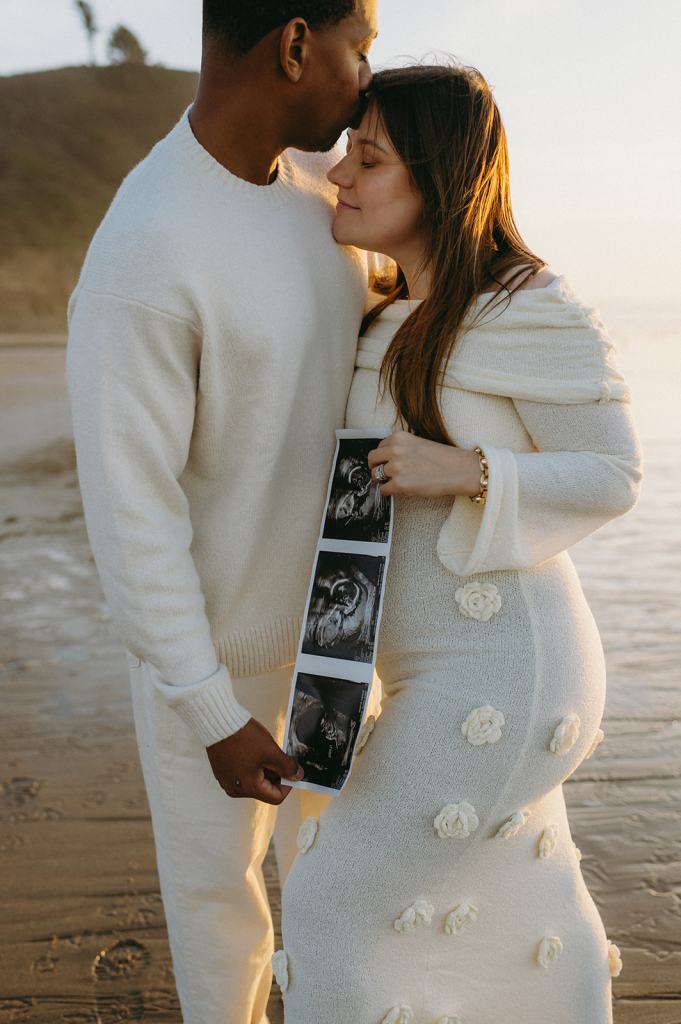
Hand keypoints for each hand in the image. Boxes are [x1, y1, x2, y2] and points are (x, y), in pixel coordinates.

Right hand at [206, 718, 304, 805]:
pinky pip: (242, 774)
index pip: (276, 797)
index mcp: (248, 788)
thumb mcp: (271, 752)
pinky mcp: (222, 771)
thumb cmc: (242, 737)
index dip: (288, 785)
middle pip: (264, 790)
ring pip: (253, 781)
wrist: (219, 722)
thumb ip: (287, 767)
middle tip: (277, 757)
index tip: (291, 771)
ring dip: (263, 770)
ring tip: (263, 752)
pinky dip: (251, 766)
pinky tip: (251, 751)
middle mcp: (235, 789)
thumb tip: (297, 776)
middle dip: (274, 775)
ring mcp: (226, 780)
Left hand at [367, 430, 481, 498]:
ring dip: (384, 480)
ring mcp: (396, 468)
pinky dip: (389, 491)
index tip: (386, 462)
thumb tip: (386, 459)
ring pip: (376, 475)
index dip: (383, 456)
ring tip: (398, 481)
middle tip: (382, 473)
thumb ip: (401, 448)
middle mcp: (395, 450)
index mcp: (399, 437)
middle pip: (372, 459)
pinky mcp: (400, 484)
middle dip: (375, 467)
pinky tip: (401, 489)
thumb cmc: (443, 458)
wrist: (459, 470)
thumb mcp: (418, 443)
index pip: (379, 446)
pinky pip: (384, 490)